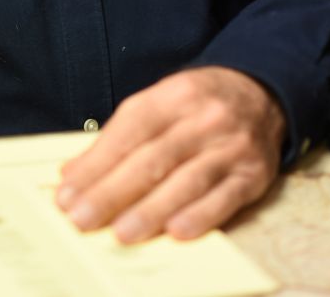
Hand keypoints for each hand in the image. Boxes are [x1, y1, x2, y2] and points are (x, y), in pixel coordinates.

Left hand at [55, 66, 285, 242]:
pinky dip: (200, 216)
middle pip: (154, 157)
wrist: (261, 94)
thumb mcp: (160, 103)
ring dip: (152, 210)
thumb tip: (74, 174)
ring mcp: (231, 146)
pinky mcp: (253, 174)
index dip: (98, 162)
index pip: (130, 129)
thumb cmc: (198, 105)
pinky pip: (225, 197)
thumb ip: (119, 137)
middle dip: (114, 191)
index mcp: (174, 94)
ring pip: (187, 180)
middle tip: (82, 218)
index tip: (68, 192)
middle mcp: (204, 118)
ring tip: (121, 233)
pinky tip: (176, 233)